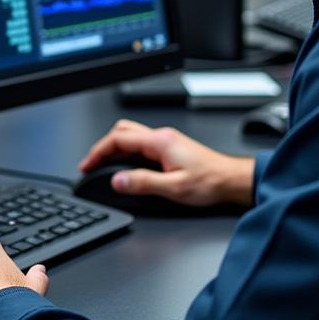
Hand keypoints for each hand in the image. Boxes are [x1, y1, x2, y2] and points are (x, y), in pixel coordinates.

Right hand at [79, 118, 255, 207]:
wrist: (232, 180)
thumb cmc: (210, 182)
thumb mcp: (174, 188)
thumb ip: (143, 183)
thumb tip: (117, 180)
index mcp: (159, 142)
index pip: (118, 139)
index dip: (97, 152)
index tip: (86, 165)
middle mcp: (162, 137)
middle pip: (122, 131)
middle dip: (102, 146)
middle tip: (92, 164)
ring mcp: (167, 141)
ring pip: (131, 136)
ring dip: (115, 148)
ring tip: (105, 165)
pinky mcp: (171, 148)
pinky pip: (141, 143)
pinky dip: (127, 152)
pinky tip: (128, 166)